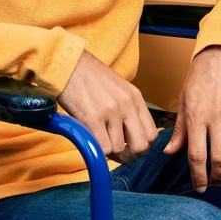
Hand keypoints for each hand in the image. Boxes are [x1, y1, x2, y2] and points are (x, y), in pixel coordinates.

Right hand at [58, 49, 158, 163]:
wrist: (69, 65)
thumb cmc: (89, 78)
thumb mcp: (118, 89)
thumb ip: (128, 110)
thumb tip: (130, 136)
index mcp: (135, 97)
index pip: (151, 133)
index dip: (141, 146)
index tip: (129, 146)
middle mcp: (127, 104)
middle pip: (140, 145)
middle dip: (129, 155)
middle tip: (117, 152)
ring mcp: (111, 111)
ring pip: (118, 149)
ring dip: (107, 149)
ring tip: (97, 137)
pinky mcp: (92, 118)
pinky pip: (102, 148)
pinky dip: (96, 148)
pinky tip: (90, 137)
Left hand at [163, 45, 220, 192]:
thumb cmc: (201, 75)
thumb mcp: (184, 100)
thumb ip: (179, 129)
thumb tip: (169, 152)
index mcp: (196, 116)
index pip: (196, 155)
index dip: (198, 176)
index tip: (200, 187)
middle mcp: (215, 117)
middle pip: (218, 158)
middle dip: (217, 177)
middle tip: (215, 184)